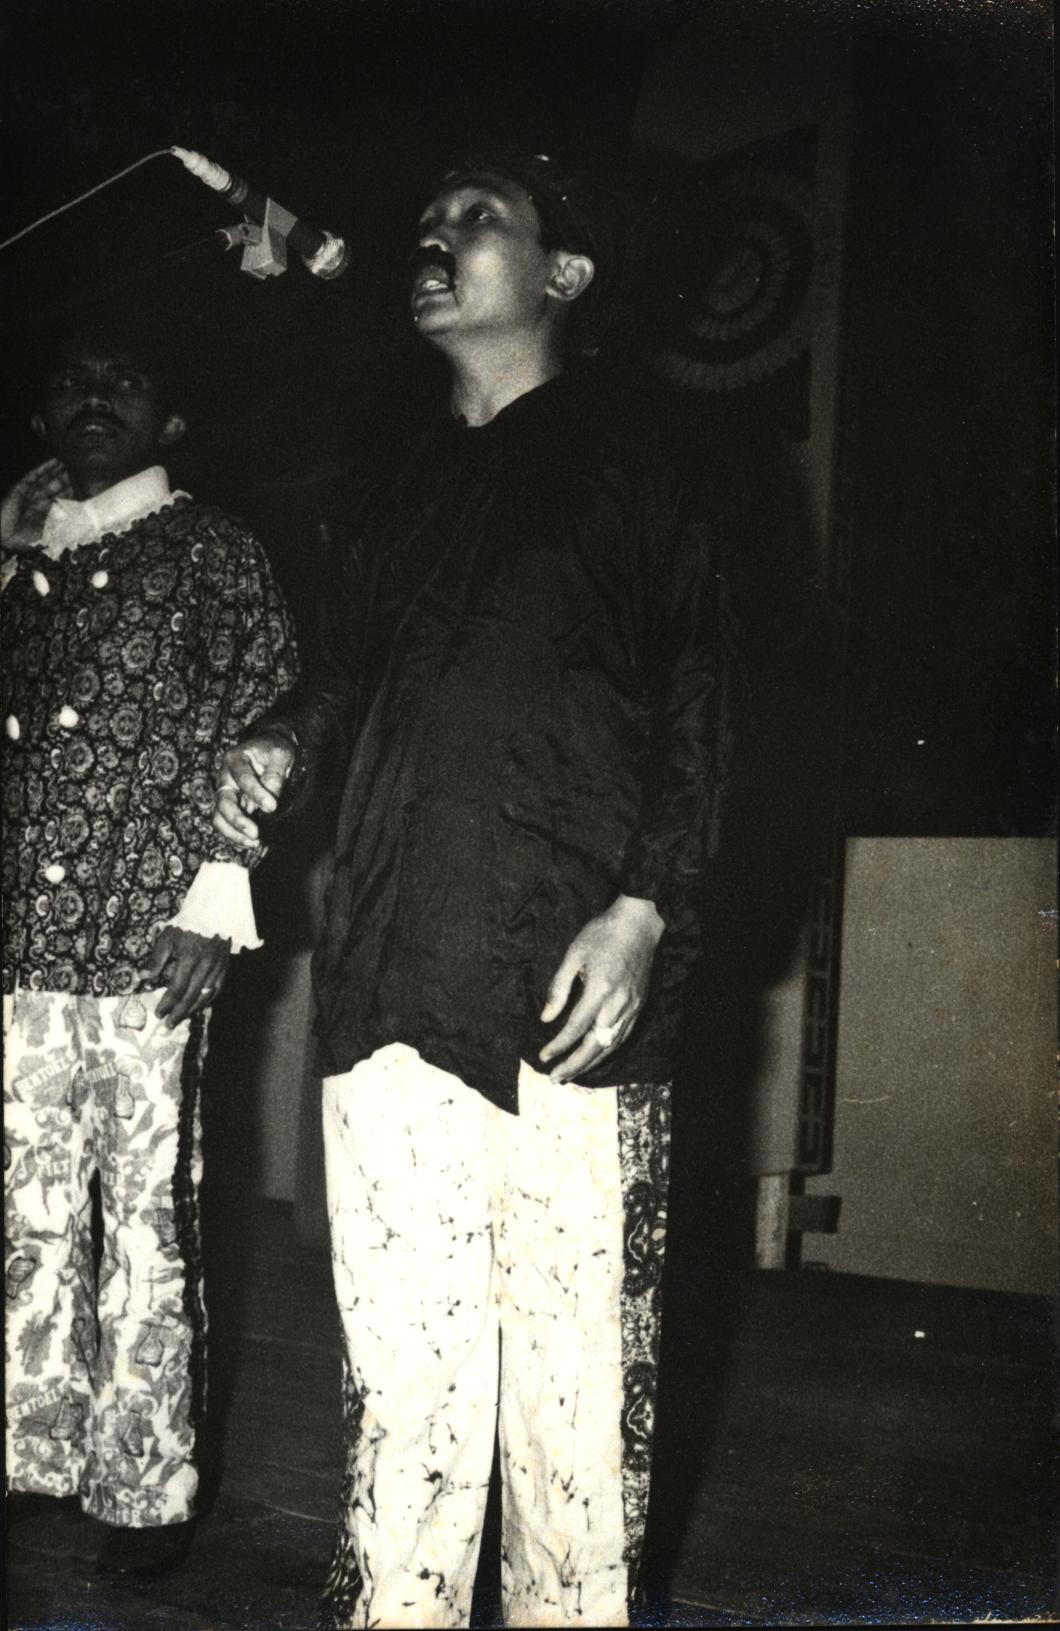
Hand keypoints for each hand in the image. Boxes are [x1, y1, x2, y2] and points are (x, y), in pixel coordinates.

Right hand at [1, 458, 72, 551]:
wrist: (5, 539)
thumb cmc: (26, 540)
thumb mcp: (49, 534)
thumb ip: (63, 525)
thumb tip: (80, 518)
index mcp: (44, 514)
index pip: (59, 500)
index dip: (68, 492)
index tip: (79, 485)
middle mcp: (36, 503)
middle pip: (52, 488)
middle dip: (62, 479)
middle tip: (73, 470)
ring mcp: (27, 495)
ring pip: (43, 480)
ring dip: (54, 471)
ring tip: (65, 462)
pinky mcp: (19, 489)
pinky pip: (32, 477)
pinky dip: (43, 469)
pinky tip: (54, 461)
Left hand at [146, 927, 230, 1027]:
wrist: (215, 912)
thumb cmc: (188, 924)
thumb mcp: (168, 937)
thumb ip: (156, 959)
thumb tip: (143, 977)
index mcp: (189, 959)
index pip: (177, 988)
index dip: (167, 1003)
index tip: (158, 1013)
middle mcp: (205, 967)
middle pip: (191, 997)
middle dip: (178, 1013)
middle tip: (168, 1025)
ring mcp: (217, 968)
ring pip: (205, 996)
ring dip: (192, 1010)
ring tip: (181, 1018)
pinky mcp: (224, 967)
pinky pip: (217, 989)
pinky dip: (208, 1000)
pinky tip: (199, 1005)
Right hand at [213, 730, 296, 848]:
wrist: (266, 749)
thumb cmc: (274, 751)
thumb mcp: (280, 755)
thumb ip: (275, 775)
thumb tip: (270, 801)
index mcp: (236, 759)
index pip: (243, 778)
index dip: (256, 794)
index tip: (272, 807)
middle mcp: (224, 776)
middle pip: (223, 801)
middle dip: (238, 820)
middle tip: (256, 834)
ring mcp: (224, 792)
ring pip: (219, 816)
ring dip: (234, 833)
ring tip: (253, 842)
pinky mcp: (228, 805)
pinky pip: (224, 824)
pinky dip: (234, 836)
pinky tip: (250, 843)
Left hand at [538, 894, 664, 1082]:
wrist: (638, 924)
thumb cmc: (602, 934)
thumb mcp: (573, 955)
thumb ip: (559, 988)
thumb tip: (546, 1017)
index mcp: (599, 991)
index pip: (575, 1028)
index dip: (558, 1046)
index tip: (543, 1057)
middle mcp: (617, 1004)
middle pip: (594, 1045)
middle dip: (573, 1065)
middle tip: (555, 1078)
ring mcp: (631, 1007)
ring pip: (610, 1046)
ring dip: (590, 1063)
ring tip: (571, 1074)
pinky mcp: (638, 1006)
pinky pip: (622, 1037)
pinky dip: (607, 1051)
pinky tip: (595, 1057)